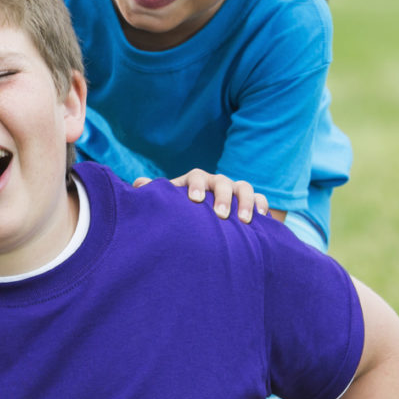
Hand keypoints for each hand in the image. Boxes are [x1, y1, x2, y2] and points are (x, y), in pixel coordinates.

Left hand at [137, 170, 269, 222]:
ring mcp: (236, 190)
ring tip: (244, 221)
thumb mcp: (171, 202)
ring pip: (244, 189)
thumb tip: (136, 185)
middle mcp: (217, 183)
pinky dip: (262, 207)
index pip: (195, 177)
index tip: (195, 201)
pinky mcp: (252, 201)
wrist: (208, 215)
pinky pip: (261, 199)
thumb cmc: (184, 209)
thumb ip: (156, 194)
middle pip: (222, 183)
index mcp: (196, 181)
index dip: (195, 186)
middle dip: (223, 197)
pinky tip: (262, 220)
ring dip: (245, 202)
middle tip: (222, 215)